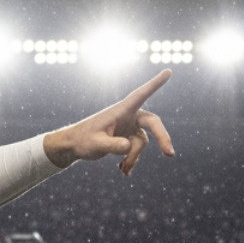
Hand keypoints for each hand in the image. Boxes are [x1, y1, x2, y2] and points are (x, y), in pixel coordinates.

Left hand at [43, 69, 174, 173]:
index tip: (169, 71)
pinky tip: (124, 172)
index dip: (155, 84)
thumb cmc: (82, 140)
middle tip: (170, 154)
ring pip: (141, 143)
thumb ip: (111, 145)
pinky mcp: (127, 137)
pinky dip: (131, 160)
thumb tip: (128, 146)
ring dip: (134, 157)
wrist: (73, 146)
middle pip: (153, 123)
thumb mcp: (96, 144)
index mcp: (121, 110)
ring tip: (123, 170)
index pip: (141, 94)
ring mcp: (129, 127)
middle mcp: (129, 116)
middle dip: (162, 138)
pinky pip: (136, 150)